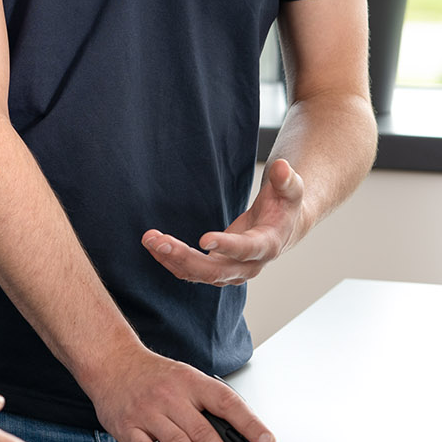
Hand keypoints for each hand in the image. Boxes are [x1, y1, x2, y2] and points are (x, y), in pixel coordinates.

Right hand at [86, 348, 273, 441]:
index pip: (226, 402)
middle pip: (203, 430)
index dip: (249, 423)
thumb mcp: (185, 376)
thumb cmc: (153, 375)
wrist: (111, 362)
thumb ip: (207, 401)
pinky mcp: (128, 427)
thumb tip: (241, 431)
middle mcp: (171, 396)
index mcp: (191, 382)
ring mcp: (148, 412)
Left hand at [142, 157, 306, 287]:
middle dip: (185, 258)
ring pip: (198, 274)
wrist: (283, 228)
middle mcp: (248, 266)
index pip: (246, 249)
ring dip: (171, 259)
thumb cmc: (285, 205)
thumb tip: (281, 167)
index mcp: (268, 246)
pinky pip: (191, 271)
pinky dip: (171, 261)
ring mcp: (231, 272)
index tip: (203, 239)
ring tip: (149, 240)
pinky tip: (154, 246)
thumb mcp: (292, 188)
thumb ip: (286, 179)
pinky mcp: (217, 270)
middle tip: (159, 241)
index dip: (226, 245)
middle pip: (215, 270)